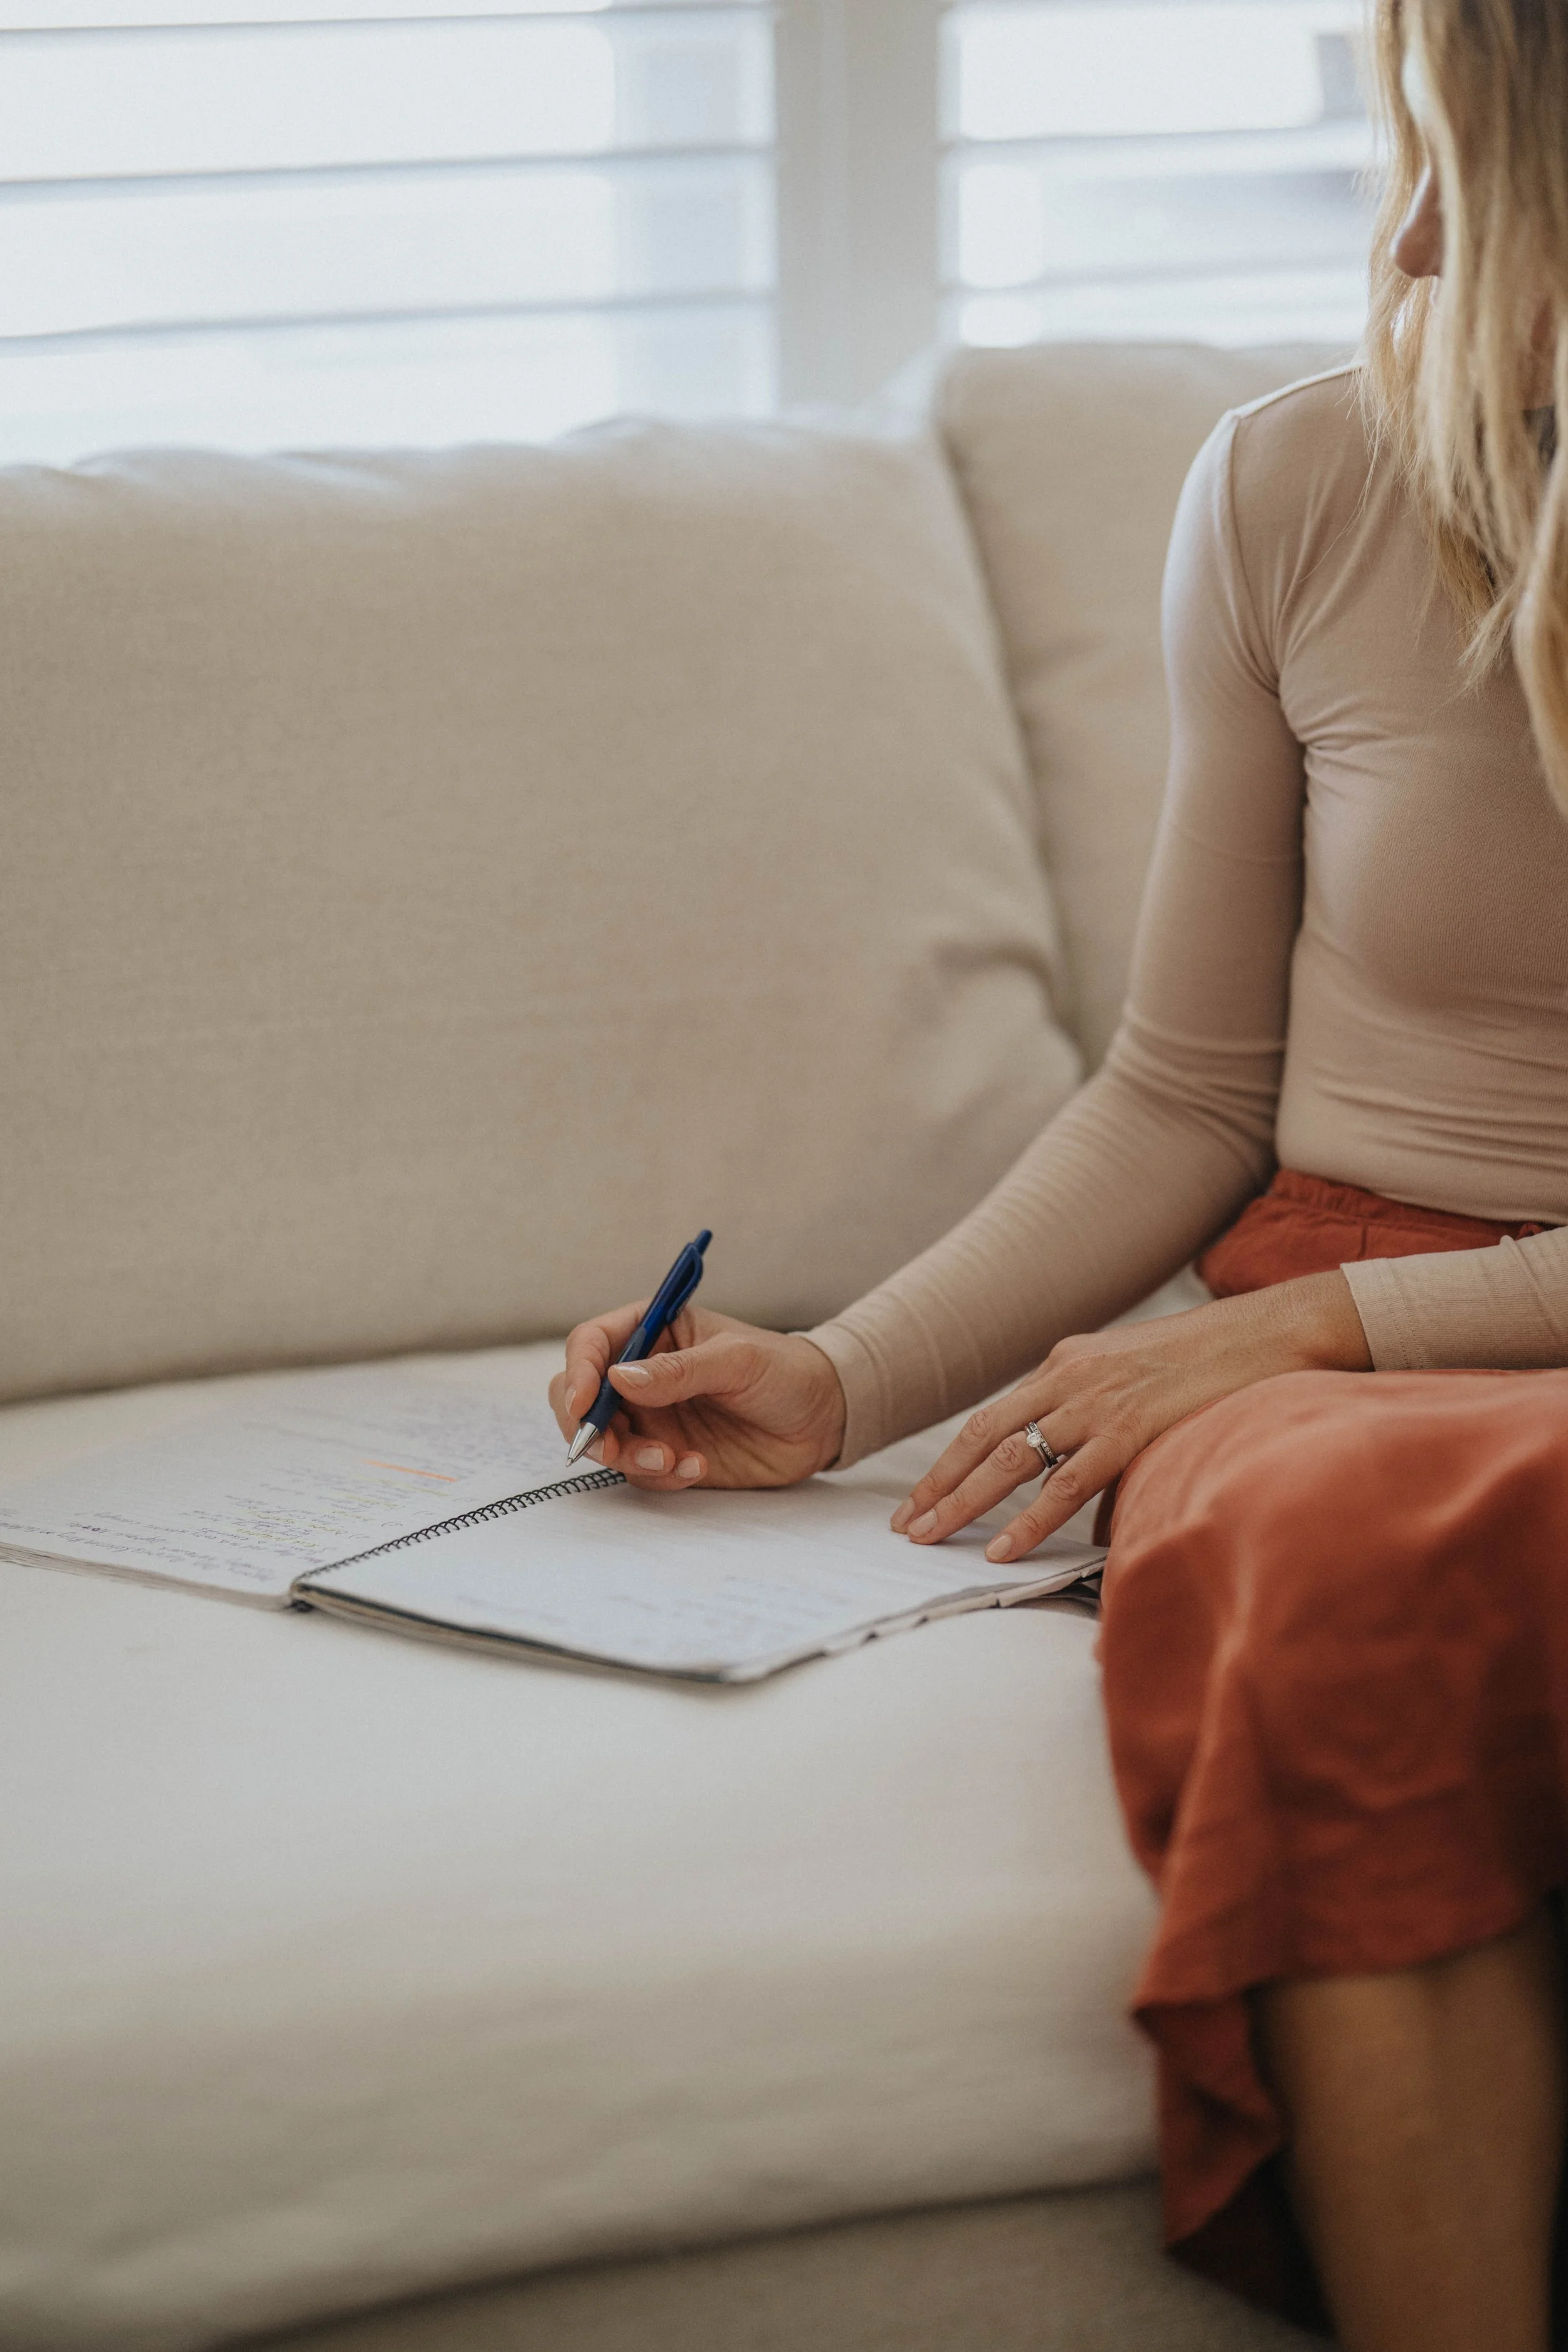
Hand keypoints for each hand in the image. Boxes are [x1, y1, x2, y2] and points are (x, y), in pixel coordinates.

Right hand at [551, 1304, 846, 1491]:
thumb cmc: (786, 1371)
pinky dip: (659, 1475)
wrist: (825, 1419)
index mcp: (654, 1331)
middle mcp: (643, 1374)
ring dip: (628, 1456)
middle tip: (611, 1449)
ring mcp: (653, 1417)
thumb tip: (618, 1378)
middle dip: (587, 1426)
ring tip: (671, 1460)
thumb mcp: (737, 1360)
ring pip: (606, 1440)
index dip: (578, 1372)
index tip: (581, 1403)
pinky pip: (641, 1471)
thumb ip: (678, 1371)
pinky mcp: (668, 1453)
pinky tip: (696, 1467)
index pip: (592, 1344)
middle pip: (580, 1397)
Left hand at [890, 1270, 1370, 1561]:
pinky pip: (1066, 1482)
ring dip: (963, 1502)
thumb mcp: (1138, 1386)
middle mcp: (1069, 1376)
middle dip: (938, 1484)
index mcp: (1067, 1362)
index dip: (950, 1460)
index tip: (919, 1497)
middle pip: (982, 1435)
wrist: (1270, 1332)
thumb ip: (1100, 1435)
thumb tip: (1088, 1511)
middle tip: (902, 1526)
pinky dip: (1028, 1519)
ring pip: (1010, 1458)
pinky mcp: (1130, 1426)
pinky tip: (999, 1548)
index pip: (991, 1416)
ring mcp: (1097, 1400)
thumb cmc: (1214, 1365)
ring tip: (928, 1539)